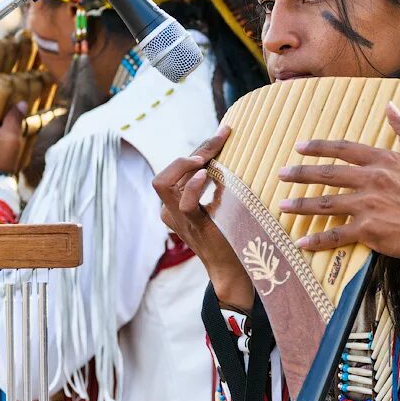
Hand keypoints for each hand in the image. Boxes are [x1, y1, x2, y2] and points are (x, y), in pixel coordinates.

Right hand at [152, 125, 253, 309]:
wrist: (235, 268)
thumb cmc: (231, 233)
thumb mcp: (222, 201)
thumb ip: (218, 181)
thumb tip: (231, 150)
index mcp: (174, 203)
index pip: (177, 168)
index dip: (199, 147)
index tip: (224, 132)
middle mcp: (170, 210)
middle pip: (168, 171)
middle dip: (194, 151)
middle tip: (219, 139)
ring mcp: (178, 219)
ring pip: (164, 183)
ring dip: (186, 164)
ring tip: (206, 157)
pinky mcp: (193, 227)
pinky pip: (183, 204)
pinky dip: (192, 187)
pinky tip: (205, 176)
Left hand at [278, 103, 399, 258]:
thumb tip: (391, 105)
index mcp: (381, 161)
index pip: (343, 149)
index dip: (319, 147)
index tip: (299, 147)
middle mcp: (370, 180)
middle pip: (327, 174)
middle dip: (300, 174)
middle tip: (281, 174)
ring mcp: (367, 205)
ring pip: (326, 204)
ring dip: (301, 205)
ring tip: (282, 206)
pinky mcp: (367, 230)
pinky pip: (337, 234)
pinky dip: (318, 240)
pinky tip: (302, 242)